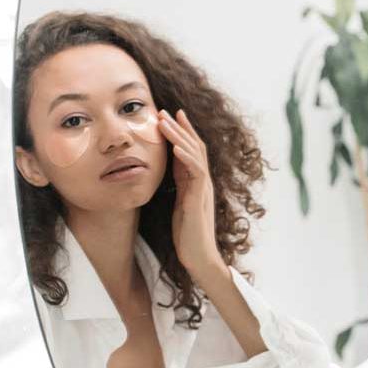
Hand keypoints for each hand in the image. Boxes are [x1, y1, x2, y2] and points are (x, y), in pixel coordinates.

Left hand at [157, 108, 226, 282]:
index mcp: (197, 183)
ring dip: (179, 136)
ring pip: (194, 155)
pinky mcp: (199, 199)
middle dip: (180, 127)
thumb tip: (171, 170)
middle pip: (195, 147)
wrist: (200, 257)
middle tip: (164, 110)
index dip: (182, 132)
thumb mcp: (180, 205)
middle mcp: (203, 182)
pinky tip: (175, 147)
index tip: (171, 116)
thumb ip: (179, 186)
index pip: (192, 151)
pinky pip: (195, 173)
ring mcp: (203, 189)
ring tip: (164, 121)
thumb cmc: (188, 235)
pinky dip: (186, 158)